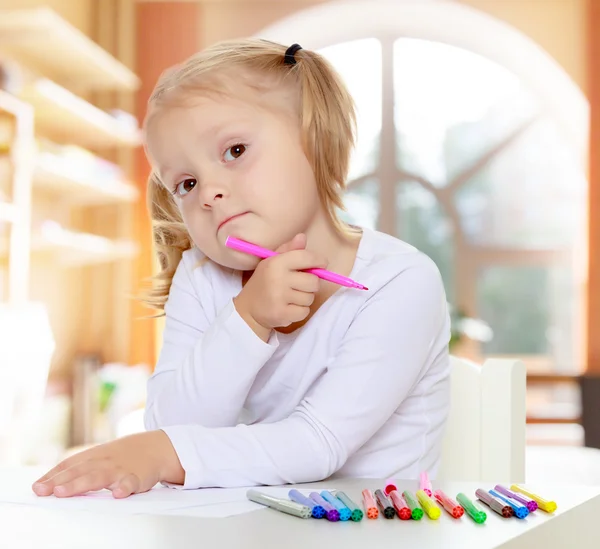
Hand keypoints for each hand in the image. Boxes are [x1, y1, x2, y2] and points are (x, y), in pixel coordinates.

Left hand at [31, 430, 183, 498]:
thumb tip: (52, 484)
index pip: (70, 465)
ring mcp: (120, 469)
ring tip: (63, 492)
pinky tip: (117, 494)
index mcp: (95, 456)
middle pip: (79, 471)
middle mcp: (104, 461)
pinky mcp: (137, 477)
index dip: (53, 476)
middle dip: (60, 481)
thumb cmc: (126, 455)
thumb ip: (81, 468)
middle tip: (44, 491)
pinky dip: (124, 488)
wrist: (158, 447)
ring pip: (98, 477)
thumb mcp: (103, 456)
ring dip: (80, 484)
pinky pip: (130, 483)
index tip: (37, 488)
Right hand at [234, 233, 326, 340]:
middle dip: (311, 284)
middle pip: (313, 281)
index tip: (321, 265)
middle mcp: (278, 278)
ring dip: (305, 298)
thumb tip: (302, 237)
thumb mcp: (273, 262)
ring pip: (310, 298)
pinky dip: (300, 311)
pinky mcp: (282, 314)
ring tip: (291, 297)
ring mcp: (279, 297)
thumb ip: (289, 250)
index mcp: (276, 262)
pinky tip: (289, 308)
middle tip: (300, 285)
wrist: (248, 309)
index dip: (319, 261)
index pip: (306, 257)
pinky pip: (305, 312)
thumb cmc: (265, 282)